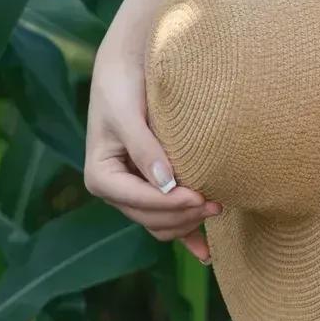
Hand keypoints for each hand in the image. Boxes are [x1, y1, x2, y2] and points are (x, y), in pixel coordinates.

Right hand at [83, 41, 222, 264]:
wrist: (127, 66)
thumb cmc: (122, 85)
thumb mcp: (128, 114)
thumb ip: (145, 149)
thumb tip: (166, 184)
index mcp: (100, 177)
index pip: (138, 201)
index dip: (170, 204)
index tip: (201, 197)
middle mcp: (115, 191)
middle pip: (151, 219)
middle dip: (184, 216)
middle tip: (218, 203)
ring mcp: (133, 193)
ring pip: (161, 224)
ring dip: (189, 223)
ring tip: (218, 208)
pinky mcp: (151, 190)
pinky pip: (168, 221)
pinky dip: (186, 236)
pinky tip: (206, 254)